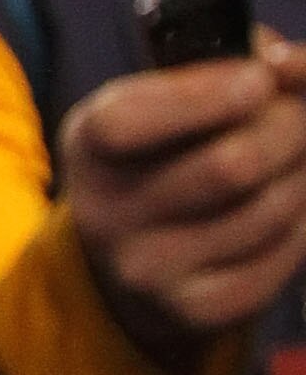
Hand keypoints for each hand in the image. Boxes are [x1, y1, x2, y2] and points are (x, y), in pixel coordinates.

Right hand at [60, 33, 305, 363]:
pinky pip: (280, 258)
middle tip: (304, 114)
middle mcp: (108, 213)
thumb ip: (216, 69)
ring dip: (305, 173)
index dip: (205, 95)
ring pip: (268, 211)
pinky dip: (304, 224)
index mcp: (90, 146)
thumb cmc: (159, 159)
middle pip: (230, 167)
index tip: (262, 77)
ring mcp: (149, 269)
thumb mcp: (157, 106)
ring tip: (302, 157)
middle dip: (290, 128)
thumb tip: (289, 64)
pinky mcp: (194, 310)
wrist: (128, 267)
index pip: (131, 120)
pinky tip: (297, 205)